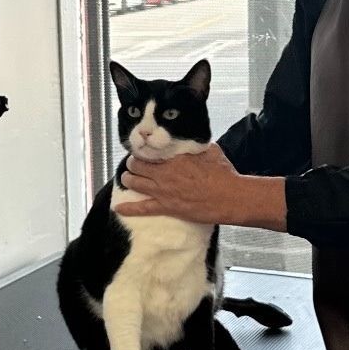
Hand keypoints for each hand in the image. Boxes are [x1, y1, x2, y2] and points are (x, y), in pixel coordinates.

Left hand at [120, 145, 286, 231]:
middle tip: (135, 164)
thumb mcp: (210, 151)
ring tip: (128, 178)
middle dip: (133, 163)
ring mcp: (163, 191)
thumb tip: (193, 141)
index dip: (144, 151)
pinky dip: (128, 209)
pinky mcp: (166, 207)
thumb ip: (196, 146)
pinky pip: (142, 208)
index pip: (149, 151)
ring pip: (134, 182)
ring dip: (128, 179)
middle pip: (137, 165)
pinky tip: (118, 209)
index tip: (144, 150)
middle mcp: (164, 172)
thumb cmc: (223, 173)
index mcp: (174, 156)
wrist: (230, 197)